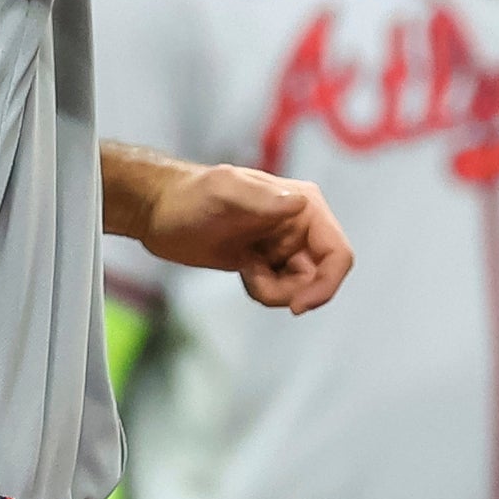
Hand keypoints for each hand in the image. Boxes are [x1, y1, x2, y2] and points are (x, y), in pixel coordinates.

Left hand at [128, 153, 353, 312]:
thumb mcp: (224, 191)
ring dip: (275, 291)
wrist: (161, 212)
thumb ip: (261, 198)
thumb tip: (300, 205)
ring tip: (246, 272)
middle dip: (292, 291)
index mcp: (305, 205)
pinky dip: (265, 290)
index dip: (326, 285)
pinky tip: (243, 270)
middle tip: (255, 284)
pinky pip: (283, 289)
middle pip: (321, 277)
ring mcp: (288, 244)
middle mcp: (303, 224)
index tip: (296, 306)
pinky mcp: (271, 261)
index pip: (338, 253)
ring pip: (302, 287)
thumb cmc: (190, 197)